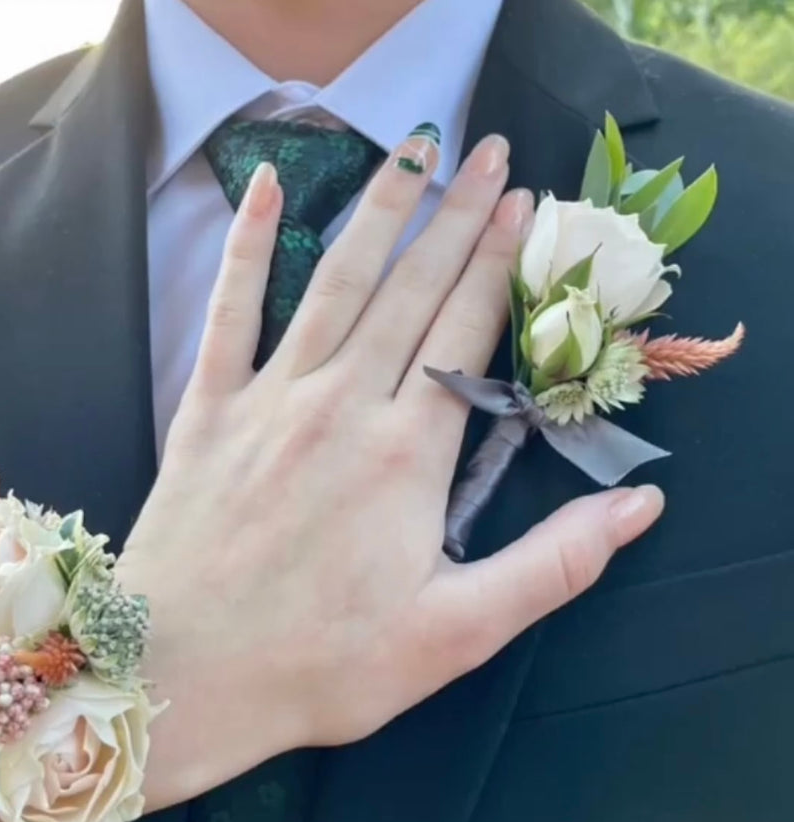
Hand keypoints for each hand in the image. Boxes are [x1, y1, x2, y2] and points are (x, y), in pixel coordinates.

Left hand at [122, 132, 664, 810]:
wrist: (183, 675)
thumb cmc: (319, 664)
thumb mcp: (454, 634)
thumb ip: (550, 565)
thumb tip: (637, 505)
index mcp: (408, 455)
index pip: (465, 333)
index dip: (496, 263)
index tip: (522, 203)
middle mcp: (343, 405)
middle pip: (411, 292)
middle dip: (455, 216)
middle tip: (488, 151)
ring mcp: (270, 400)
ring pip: (335, 283)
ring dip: (378, 210)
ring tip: (411, 146)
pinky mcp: (208, 409)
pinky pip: (229, 311)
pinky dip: (249, 246)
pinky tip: (264, 187)